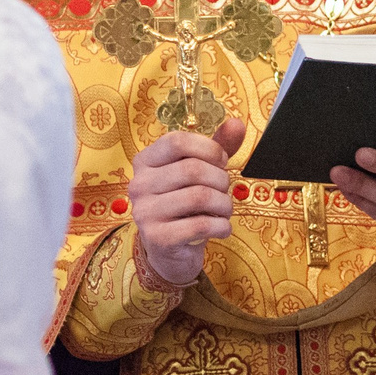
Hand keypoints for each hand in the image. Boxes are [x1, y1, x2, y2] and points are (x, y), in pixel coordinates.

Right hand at [130, 116, 247, 288]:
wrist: (169, 250)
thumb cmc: (185, 206)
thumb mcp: (198, 173)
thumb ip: (216, 148)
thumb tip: (236, 124)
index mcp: (145, 161)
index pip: (176, 141)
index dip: (208, 148)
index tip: (221, 161)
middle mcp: (139, 184)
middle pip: (192, 169)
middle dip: (221, 180)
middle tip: (225, 191)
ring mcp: (145, 212)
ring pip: (199, 197)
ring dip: (224, 204)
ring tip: (224, 210)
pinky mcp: (158, 238)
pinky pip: (200, 225)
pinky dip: (221, 226)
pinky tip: (221, 228)